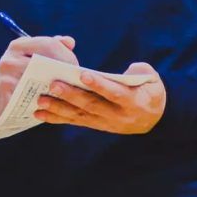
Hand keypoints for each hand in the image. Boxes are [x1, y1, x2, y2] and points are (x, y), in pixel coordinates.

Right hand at [0, 36, 77, 118]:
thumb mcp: (37, 56)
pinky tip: (52, 106)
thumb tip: (69, 42)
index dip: (66, 56)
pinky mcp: (3, 99)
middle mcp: (8, 60)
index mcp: (19, 45)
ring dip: (55, 89)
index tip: (76, 67)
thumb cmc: (27, 72)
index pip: (48, 45)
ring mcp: (4, 79)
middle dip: (63, 73)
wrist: (4, 96)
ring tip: (66, 93)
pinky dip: (43, 105)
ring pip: (37, 84)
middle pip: (43, 64)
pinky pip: (28, 102)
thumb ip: (55, 46)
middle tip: (75, 82)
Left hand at [35, 62, 164, 133]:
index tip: (84, 75)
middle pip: (92, 105)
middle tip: (54, 85)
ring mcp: (106, 123)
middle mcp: (118, 115)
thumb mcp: (153, 79)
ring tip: (41, 100)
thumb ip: (140, 72)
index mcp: (133, 101)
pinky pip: (75, 122)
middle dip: (72, 95)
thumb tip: (127, 70)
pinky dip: (57, 118)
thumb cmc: (150, 91)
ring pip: (80, 115)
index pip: (115, 93)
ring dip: (59, 108)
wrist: (154, 119)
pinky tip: (41, 113)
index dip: (100, 85)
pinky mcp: (96, 126)